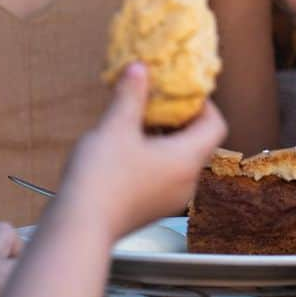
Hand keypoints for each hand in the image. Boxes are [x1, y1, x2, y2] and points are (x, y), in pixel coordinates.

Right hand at [58, 63, 226, 239]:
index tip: (182, 93)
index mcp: (187, 159)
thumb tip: (139, 68)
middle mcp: (188, 181)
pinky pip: (165, 176)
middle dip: (178, 119)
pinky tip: (126, 150)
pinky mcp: (153, 208)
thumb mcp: (116, 128)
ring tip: (136, 123)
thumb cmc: (101, 178)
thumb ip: (131, 96)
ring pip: (179, 160)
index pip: (216, 125)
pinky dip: (154, 158)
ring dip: (164, 139)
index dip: (204, 105)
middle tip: (156, 102)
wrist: (79, 228)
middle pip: (198, 142)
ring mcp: (172, 198)